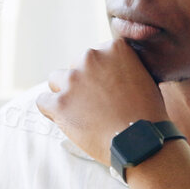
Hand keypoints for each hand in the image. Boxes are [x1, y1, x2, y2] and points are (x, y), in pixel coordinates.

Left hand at [35, 38, 169, 165]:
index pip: (95, 55)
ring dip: (65, 93)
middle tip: (96, 105)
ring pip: (56, 80)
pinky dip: (51, 111)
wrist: (140, 141)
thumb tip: (110, 70)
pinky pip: (42, 101)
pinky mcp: (59, 103)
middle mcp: (90, 57)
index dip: (98, 74)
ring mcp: (73, 80)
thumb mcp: (144, 76)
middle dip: (82, 83)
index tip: (106, 89)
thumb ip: (124, 66)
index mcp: (113, 47)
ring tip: (80, 112)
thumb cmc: (147, 113)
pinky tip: (64, 120)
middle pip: (75, 66)